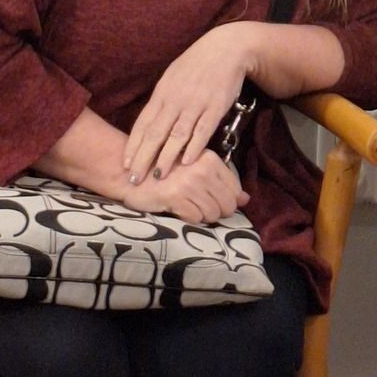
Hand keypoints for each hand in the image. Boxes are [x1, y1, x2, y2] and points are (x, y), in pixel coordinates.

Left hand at [123, 25, 256, 182]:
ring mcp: (196, 103)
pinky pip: (204, 129)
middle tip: (134, 178)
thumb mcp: (172, 78)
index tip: (125, 165)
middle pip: (156, 133)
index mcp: (162, 93)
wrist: (226, 48)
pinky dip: (195, 146)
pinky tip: (187, 161)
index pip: (143, 123)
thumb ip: (161, 101)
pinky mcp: (216, 106)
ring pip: (177, 134)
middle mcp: (176, 100)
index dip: (133, 145)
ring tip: (158, 175)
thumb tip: (148, 125)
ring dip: (166, 157)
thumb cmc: (196, 65)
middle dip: (144, 157)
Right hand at [126, 146, 248, 224]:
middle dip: (218, 211)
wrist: (131, 173)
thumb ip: (222, 182)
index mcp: (210, 159)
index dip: (229, 200)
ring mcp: (189, 184)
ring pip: (213, 213)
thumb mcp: (196, 169)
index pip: (234, 188)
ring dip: (204, 216)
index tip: (215, 200)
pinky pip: (196, 218)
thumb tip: (246, 199)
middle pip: (228, 203)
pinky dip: (191, 218)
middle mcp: (202, 170)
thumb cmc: (165, 171)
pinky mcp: (176, 198)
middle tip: (202, 207)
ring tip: (190, 207)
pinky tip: (180, 209)